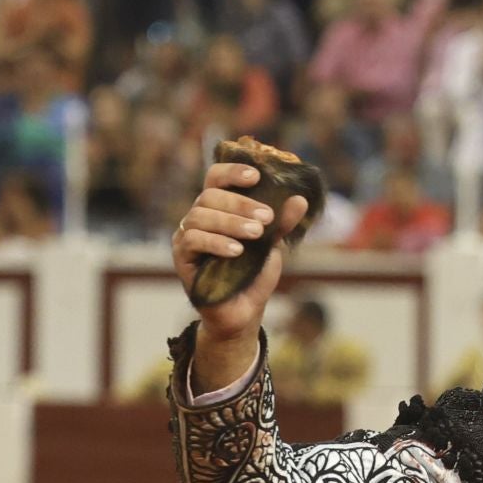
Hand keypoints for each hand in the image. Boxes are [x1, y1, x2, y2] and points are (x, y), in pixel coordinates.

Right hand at [171, 161, 306, 348]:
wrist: (243, 311)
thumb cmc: (254, 273)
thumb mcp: (271, 245)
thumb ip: (282, 223)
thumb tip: (300, 198)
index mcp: (219, 208)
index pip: (216, 178)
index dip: (232, 172)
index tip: (255, 176)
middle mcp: (199, 217)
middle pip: (210, 195)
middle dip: (241, 204)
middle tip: (266, 218)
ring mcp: (187, 236)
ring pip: (200, 216)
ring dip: (230, 222)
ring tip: (255, 235)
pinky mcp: (182, 257)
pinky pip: (193, 240)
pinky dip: (216, 243)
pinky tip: (236, 251)